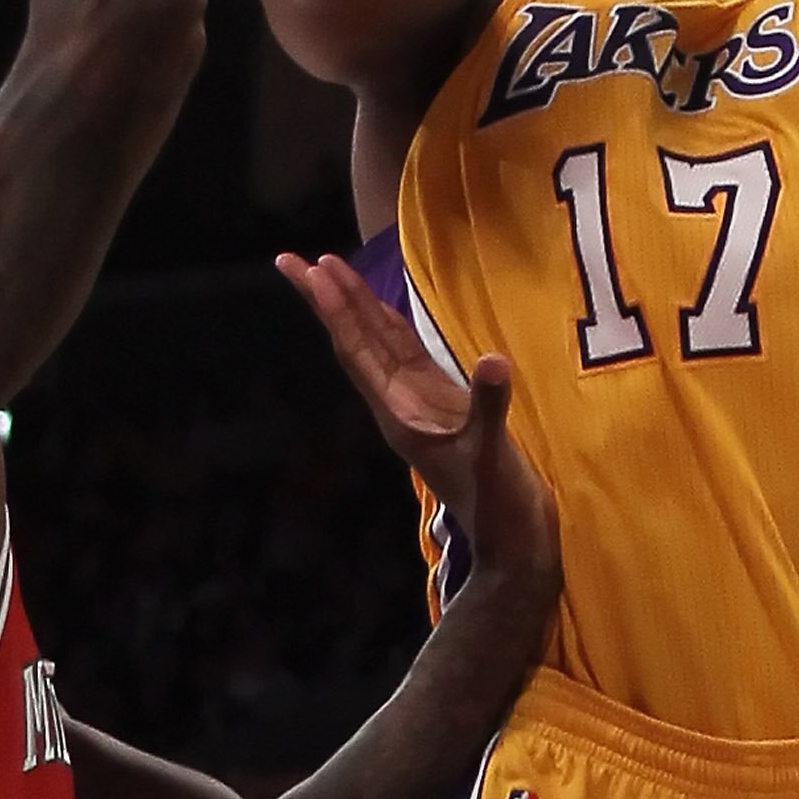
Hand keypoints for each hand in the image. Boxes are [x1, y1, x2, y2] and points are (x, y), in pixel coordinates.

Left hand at [279, 251, 559, 602]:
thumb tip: (495, 359)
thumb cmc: (497, 503)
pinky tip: (378, 306)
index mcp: (400, 414)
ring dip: (351, 306)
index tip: (315, 273)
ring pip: (375, 345)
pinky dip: (387, 325)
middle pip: (354, 342)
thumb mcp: (494, 457)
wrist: (509, 538)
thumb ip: (490, 408)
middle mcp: (398, 404)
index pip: (360, 353)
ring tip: (325, 267)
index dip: (338, 311)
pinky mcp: (439, 403)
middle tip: (289, 260)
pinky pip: (403, 354)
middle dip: (325, 301)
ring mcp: (416, 402)